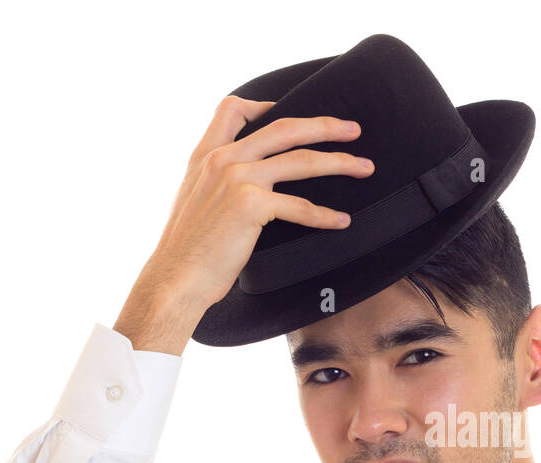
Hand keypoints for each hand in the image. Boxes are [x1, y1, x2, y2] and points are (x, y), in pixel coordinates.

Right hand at [118, 95, 373, 350]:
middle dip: (323, 125)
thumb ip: (215, 183)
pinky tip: (341, 221)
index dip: (264, 105)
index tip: (292, 113)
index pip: (232, 109)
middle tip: (353, 129)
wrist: (175, 278)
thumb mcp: (194, 201)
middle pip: (283, 128)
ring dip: (339, 162)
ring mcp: (236, 178)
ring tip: (364, 167)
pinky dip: (324, 215)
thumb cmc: (188, 251)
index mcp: (205, 155)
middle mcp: (221, 159)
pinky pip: (299, 206)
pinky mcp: (250, 205)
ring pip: (300, 161)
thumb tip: (243, 186)